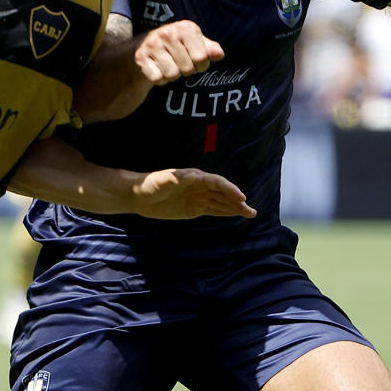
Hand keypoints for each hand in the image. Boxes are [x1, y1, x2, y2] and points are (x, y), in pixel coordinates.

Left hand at [130, 168, 257, 219]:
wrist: (139, 195)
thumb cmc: (150, 183)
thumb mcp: (162, 179)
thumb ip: (177, 178)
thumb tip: (192, 176)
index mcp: (195, 177)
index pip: (217, 183)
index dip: (230, 190)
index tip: (240, 197)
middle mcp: (200, 187)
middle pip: (223, 194)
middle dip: (237, 202)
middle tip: (251, 211)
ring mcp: (198, 198)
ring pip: (220, 203)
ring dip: (235, 208)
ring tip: (250, 214)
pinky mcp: (193, 209)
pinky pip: (212, 210)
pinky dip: (224, 213)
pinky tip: (235, 215)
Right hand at [135, 20, 223, 84]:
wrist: (146, 46)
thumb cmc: (178, 46)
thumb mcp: (196, 44)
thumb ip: (210, 49)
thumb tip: (219, 54)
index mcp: (186, 28)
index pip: (202, 58)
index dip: (201, 64)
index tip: (195, 60)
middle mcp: (168, 32)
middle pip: (187, 68)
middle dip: (186, 71)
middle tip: (180, 63)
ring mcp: (152, 44)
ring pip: (172, 74)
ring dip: (172, 76)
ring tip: (169, 65)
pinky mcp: (141, 56)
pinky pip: (157, 78)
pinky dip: (159, 79)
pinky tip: (157, 69)